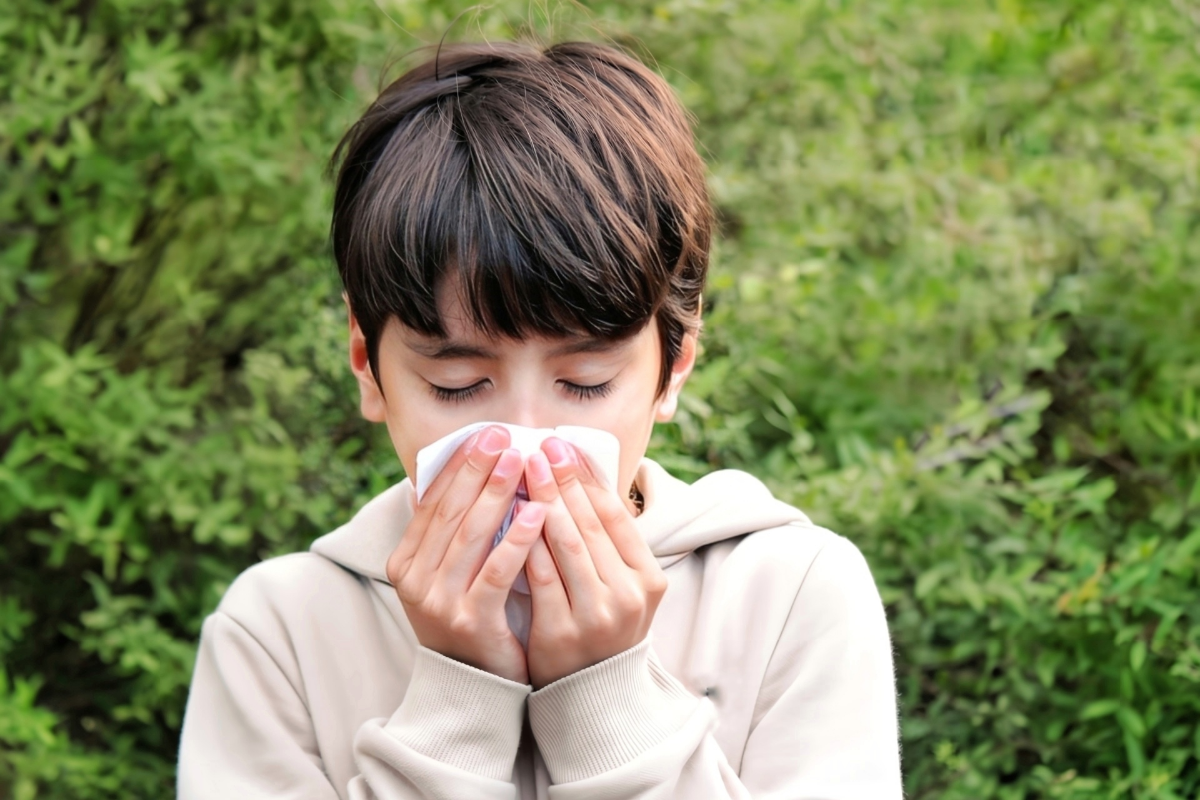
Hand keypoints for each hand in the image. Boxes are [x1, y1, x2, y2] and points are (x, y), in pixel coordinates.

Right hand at [386, 426, 545, 683]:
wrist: (473, 686)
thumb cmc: (468, 617)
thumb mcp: (445, 575)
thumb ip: (443, 532)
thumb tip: (436, 477)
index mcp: (405, 564)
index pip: (432, 503)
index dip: (457, 466)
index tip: (482, 434)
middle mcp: (415, 581)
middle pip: (451, 513)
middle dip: (477, 470)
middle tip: (502, 436)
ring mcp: (440, 603)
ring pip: (471, 537)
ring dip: (497, 495)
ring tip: (520, 461)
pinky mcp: (471, 621)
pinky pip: (496, 572)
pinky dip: (516, 539)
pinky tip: (538, 513)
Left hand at [522, 437, 667, 688]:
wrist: (590, 695)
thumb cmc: (600, 625)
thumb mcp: (619, 584)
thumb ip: (606, 539)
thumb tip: (577, 475)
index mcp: (648, 578)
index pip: (616, 514)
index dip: (587, 477)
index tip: (563, 446)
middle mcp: (628, 595)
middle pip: (589, 523)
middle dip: (560, 479)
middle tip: (538, 446)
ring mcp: (596, 615)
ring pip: (565, 544)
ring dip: (540, 500)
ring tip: (520, 469)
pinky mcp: (562, 633)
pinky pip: (538, 575)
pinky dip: (523, 541)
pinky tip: (507, 514)